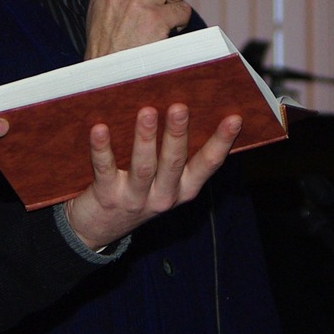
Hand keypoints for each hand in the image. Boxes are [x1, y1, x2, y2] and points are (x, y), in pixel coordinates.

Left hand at [61, 104, 238, 249]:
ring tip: (147, 112)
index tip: (235, 118)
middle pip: (174, 162)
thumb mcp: (161, 179)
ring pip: (144, 167)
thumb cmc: (135, 191)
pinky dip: (102, 149)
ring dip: (145, 138)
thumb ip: (172, 152)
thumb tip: (179, 104)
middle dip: (178, 133)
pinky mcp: (107, 198)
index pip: (208, 163)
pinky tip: (100, 128)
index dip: (222, 142)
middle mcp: (164, 196)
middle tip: (180, 106)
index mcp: (183, 188)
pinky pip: (105, 169)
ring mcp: (136, 199)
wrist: (98, 229)